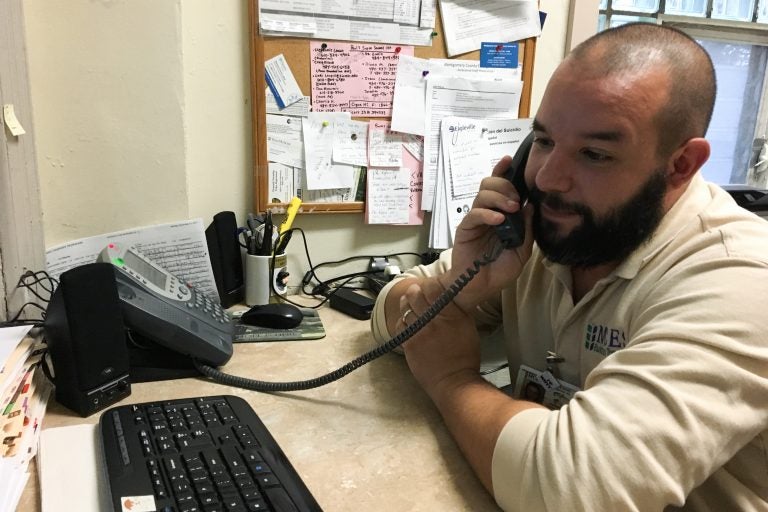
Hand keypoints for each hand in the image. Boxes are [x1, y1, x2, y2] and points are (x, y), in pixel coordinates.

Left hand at [398, 278, 480, 396]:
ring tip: (408, 304)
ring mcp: (420, 331)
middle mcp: (435, 320)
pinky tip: (408, 323)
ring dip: (405, 304)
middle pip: (415, 296)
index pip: (434, 289)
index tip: (427, 286)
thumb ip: (456, 310)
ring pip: (405, 308)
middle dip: (413, 292)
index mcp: (453, 315)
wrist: (454, 382)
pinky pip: (400, 325)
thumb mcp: (468, 327)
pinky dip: (402, 321)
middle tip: (414, 292)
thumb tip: (446, 296)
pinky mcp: (409, 343)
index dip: (427, 285)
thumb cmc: (465, 357)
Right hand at [440, 155, 533, 312]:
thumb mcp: (522, 251)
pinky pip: (474, 213)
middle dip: (504, 185)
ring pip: (482, 195)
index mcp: (500, 214)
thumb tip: (531, 206)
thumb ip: (527, 230)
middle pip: (488, 184)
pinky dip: (487, 213)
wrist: (479, 288)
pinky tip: (499, 221)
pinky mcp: (465, 229)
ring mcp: (475, 220)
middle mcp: (487, 213)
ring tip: (510, 209)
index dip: (502, 171)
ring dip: (498, 197)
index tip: (510, 160)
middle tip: (515, 200)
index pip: (500, 187)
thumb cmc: (498, 270)